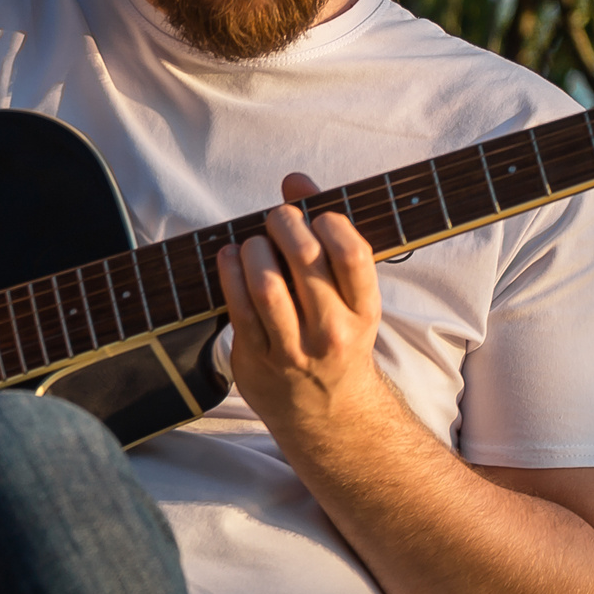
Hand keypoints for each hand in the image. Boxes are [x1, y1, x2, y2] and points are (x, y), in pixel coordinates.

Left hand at [216, 172, 392, 443]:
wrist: (328, 413)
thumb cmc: (334, 333)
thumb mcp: (347, 293)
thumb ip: (324, 233)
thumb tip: (295, 180)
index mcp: (364, 310)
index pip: (352, 254)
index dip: (330, 221)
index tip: (317, 214)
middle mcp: (333, 331)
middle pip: (305, 261)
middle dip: (284, 223)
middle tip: (277, 218)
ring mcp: (294, 349)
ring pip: (267, 284)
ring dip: (254, 249)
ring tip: (255, 243)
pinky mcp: (258, 359)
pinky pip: (238, 307)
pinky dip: (230, 272)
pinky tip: (230, 257)